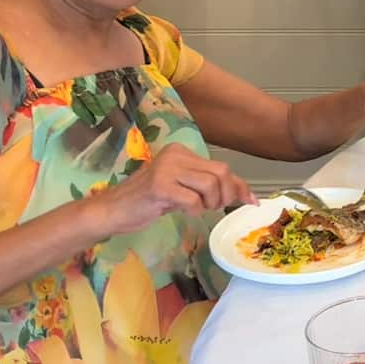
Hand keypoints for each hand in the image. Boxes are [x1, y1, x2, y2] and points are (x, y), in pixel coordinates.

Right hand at [87, 143, 255, 237]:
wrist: (112, 210)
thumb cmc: (148, 201)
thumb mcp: (183, 190)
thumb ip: (209, 188)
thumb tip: (247, 195)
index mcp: (182, 152)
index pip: (222, 167)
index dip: (240, 186)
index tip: (252, 201)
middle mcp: (175, 155)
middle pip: (221, 174)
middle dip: (227, 195)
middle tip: (215, 208)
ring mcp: (167, 169)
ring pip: (211, 185)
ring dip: (211, 204)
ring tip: (197, 209)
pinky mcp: (160, 186)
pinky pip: (193, 200)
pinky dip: (195, 210)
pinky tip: (184, 211)